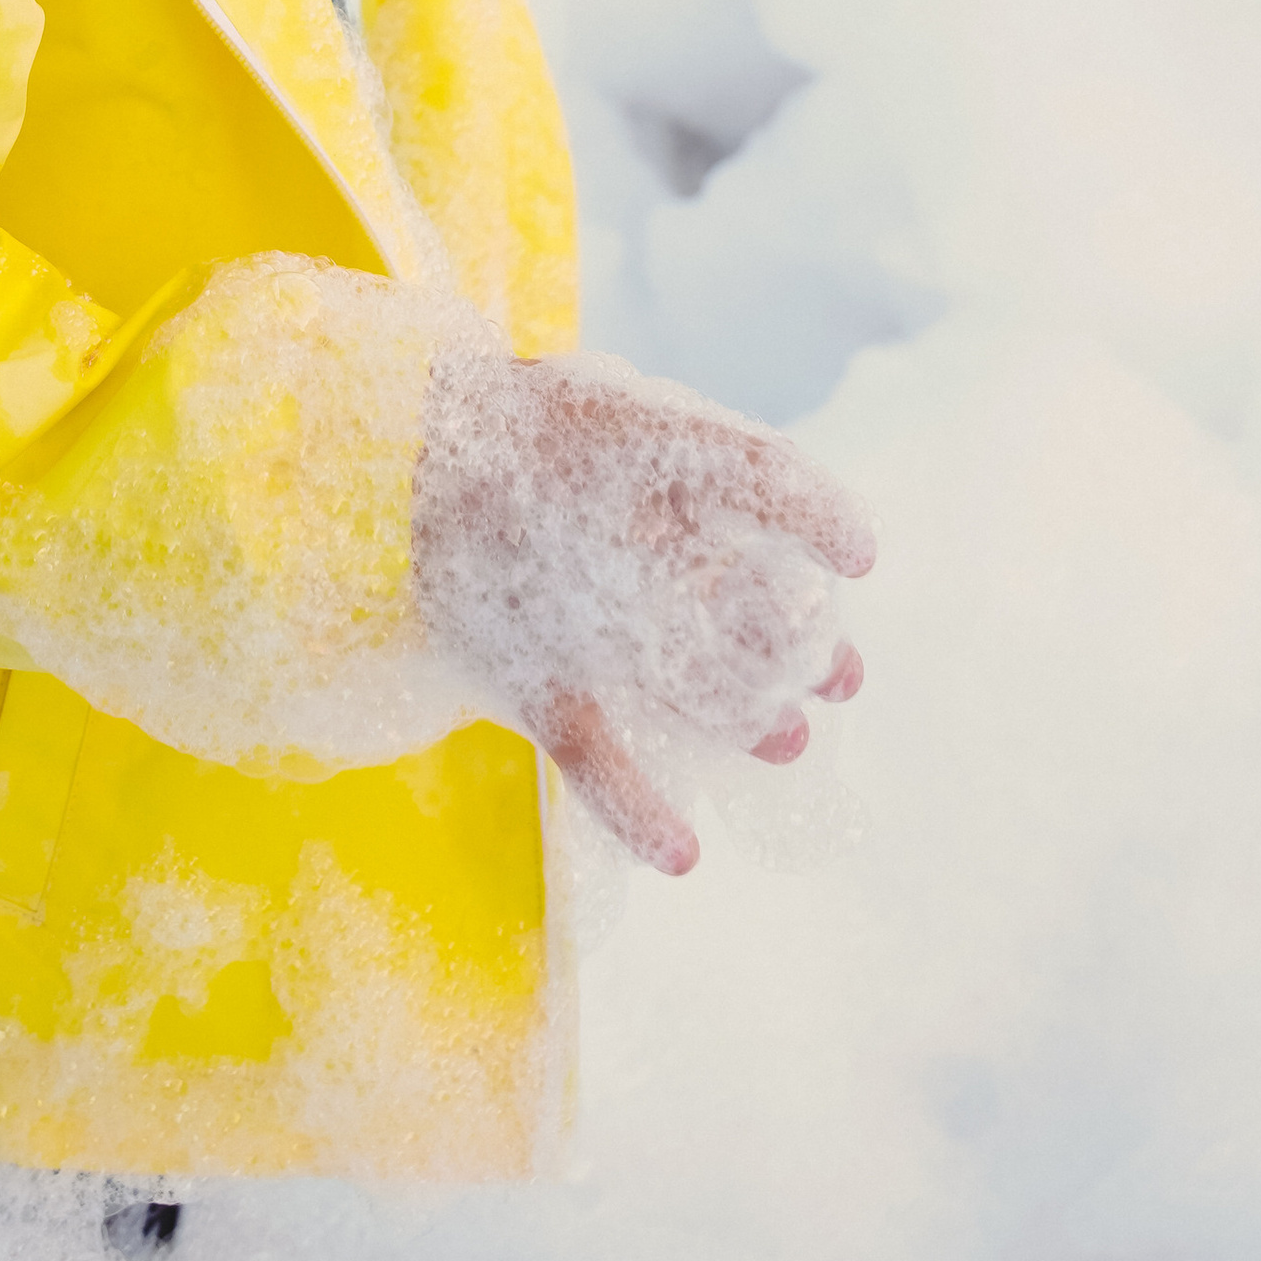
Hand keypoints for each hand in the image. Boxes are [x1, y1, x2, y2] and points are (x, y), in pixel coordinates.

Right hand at [415, 342, 873, 874]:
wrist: (397, 454)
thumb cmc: (534, 428)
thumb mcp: (620, 406)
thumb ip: (698, 461)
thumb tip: (782, 542)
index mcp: (643, 445)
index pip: (760, 475)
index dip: (820, 514)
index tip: (863, 553)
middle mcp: (616, 531)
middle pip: (744, 607)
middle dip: (804, 650)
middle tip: (838, 672)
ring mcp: (573, 614)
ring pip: (691, 687)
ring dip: (753, 723)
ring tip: (790, 740)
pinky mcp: (529, 676)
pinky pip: (589, 754)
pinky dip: (635, 811)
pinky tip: (683, 854)